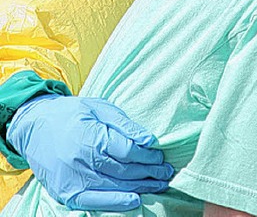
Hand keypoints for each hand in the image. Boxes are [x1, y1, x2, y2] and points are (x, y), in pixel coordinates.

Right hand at [6, 94, 173, 210]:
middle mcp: (82, 160)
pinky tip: (134, 200)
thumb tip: (150, 140)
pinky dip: (115, 203)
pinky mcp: (65, 192)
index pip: (129, 151)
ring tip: (158, 185)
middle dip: (149, 173)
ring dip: (139, 188)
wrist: (34, 125)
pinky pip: (93, 202)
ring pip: (114, 187)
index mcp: (92, 136)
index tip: (161, 156)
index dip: (148, 156)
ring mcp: (72, 178)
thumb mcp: (101, 109)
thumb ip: (125, 126)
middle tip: (166, 172)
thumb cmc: (73, 113)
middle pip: (124, 171)